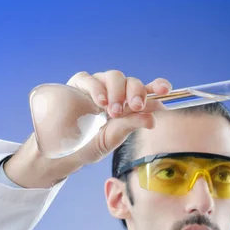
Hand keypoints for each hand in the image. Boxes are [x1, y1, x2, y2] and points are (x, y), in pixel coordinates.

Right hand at [5, 71, 171, 188]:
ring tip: (114, 111)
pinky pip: (89, 78)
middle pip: (131, 81)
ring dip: (118, 91)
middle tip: (137, 106)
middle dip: (137, 92)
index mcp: (128, 105)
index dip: (157, 87)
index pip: (146, 92)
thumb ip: (130, 126)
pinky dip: (97, 88)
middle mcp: (115, 93)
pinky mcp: (78, 85)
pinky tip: (100, 102)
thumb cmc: (90, 146)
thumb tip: (152, 119)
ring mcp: (97, 87)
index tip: (166, 90)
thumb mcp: (112, 139)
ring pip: (113, 76)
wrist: (63, 152)